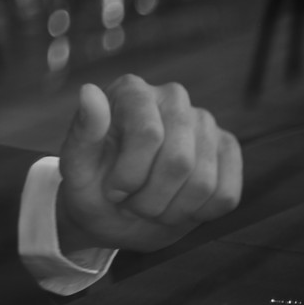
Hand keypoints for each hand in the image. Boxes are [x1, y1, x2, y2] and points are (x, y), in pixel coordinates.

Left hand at [56, 75, 241, 255]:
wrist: (115, 212)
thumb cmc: (92, 183)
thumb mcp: (76, 165)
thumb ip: (83, 130)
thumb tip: (88, 91)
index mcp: (131, 91)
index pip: (148, 134)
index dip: (130, 175)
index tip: (112, 191)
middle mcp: (172, 97)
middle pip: (179, 161)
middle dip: (151, 199)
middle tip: (132, 204)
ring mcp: (204, 122)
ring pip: (203, 181)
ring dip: (172, 210)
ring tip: (150, 205)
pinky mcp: (227, 149)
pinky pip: (226, 194)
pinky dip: (199, 213)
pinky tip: (177, 205)